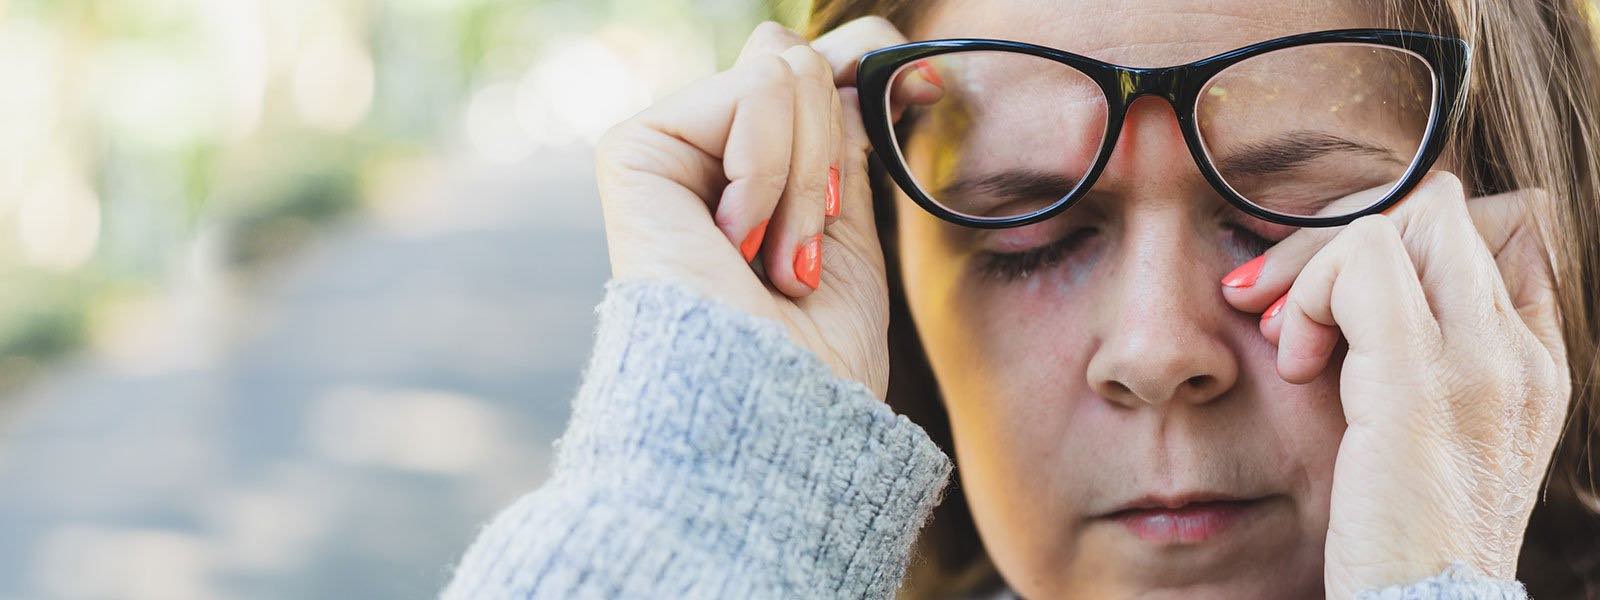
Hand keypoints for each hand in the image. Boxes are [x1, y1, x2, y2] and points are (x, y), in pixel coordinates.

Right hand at [592, 18, 938, 397]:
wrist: (772, 414)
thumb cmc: (815, 354)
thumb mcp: (850, 227)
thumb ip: (844, 137)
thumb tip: (869, 57)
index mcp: (750, 172)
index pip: (810, 69)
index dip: (868, 61)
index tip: (931, 87)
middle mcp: (703, 154)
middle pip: (797, 60)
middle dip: (833, 153)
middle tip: (809, 249)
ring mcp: (668, 150)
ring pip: (783, 72)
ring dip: (806, 180)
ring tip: (778, 262)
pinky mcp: (635, 150)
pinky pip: (752, 93)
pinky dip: (771, 173)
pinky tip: (737, 243)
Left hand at [1221, 172, 1570, 597]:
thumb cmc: (1400, 530)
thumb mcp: (1416, 424)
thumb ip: (1405, 349)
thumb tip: (1335, 282)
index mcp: (1532, 359)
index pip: (1500, 224)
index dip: (1406, 234)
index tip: (1340, 293)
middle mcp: (1521, 352)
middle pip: (1443, 209)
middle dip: (1344, 236)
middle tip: (1280, 302)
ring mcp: (1480, 363)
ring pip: (1401, 222)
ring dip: (1320, 265)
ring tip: (1290, 339)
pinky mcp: (1421, 384)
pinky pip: (1364, 263)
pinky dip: (1311, 292)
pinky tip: (1295, 361)